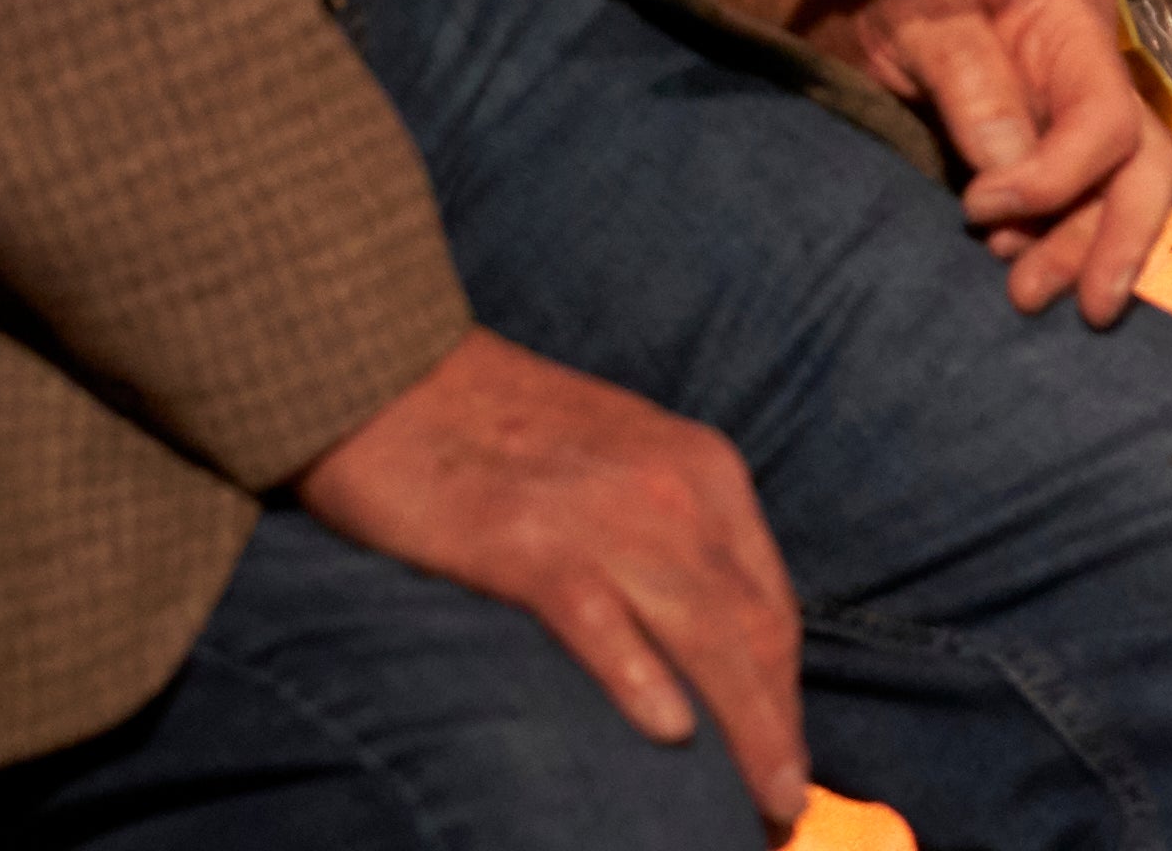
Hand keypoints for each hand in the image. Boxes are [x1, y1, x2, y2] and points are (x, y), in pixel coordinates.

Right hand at [299, 328, 807, 834]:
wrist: (385, 365)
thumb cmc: (496, 426)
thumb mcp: (619, 461)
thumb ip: (667, 535)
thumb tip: (703, 646)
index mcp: (702, 468)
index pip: (770, 606)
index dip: (785, 696)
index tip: (786, 763)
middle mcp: (673, 487)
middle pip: (753, 633)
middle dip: (777, 731)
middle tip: (782, 811)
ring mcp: (602, 513)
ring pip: (703, 637)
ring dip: (743, 732)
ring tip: (762, 807)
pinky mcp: (525, 540)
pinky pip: (601, 620)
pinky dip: (639, 678)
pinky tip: (668, 733)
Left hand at [702, 0, 1171, 325]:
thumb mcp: (913, 24)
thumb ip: (969, 83)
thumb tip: (1012, 174)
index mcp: (1070, 19)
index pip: (1105, 117)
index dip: (1056, 178)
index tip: (977, 208)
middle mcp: (1094, 69)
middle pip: (1145, 163)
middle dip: (1110, 239)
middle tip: (1054, 301)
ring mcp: (1081, 115)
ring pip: (1126, 195)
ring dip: (1085, 255)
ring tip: (1026, 297)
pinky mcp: (1059, 156)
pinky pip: (1089, 208)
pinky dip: (1069, 250)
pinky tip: (1038, 282)